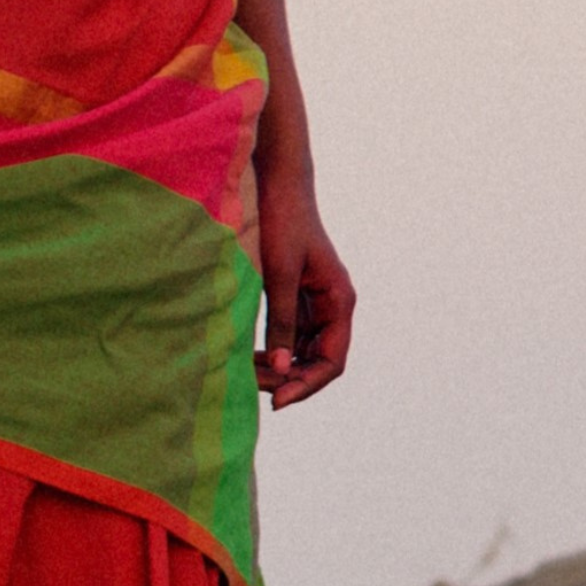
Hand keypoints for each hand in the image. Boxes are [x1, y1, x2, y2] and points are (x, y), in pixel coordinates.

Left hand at [256, 180, 353, 408]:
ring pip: (302, 352)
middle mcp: (332, 307)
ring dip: (279, 367)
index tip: (277, 400)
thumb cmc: (283, 223)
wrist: (278, 186)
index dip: (307, 385)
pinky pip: (289, 336)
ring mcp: (314, 303)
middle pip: (318, 361)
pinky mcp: (295, 297)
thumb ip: (281, 322)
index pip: (332, 361)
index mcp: (339, 302)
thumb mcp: (279, 275)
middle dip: (289, 379)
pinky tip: (249, 355)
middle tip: (253, 387)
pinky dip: (272, 350)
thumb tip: (281, 369)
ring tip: (246, 373)